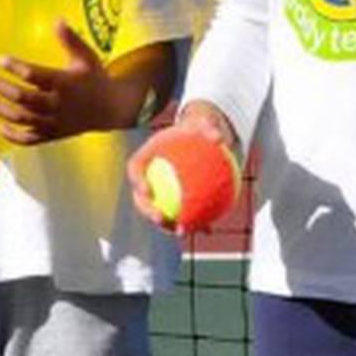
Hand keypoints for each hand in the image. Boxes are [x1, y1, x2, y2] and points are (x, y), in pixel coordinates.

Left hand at [0, 21, 133, 145]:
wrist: (111, 108)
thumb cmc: (95, 78)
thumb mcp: (86, 57)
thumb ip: (70, 39)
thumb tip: (57, 19)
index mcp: (64, 83)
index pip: (34, 75)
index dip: (15, 67)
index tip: (1, 59)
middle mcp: (57, 104)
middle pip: (22, 98)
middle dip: (1, 88)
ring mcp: (53, 122)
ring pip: (22, 118)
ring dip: (0, 109)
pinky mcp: (52, 135)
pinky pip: (29, 139)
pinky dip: (13, 136)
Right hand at [127, 101, 236, 232]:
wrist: (198, 138)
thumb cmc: (196, 129)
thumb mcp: (203, 124)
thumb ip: (208, 128)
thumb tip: (220, 138)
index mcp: (146, 156)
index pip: (135, 169)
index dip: (137, 182)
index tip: (147, 191)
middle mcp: (148, 176)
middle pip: (141, 198)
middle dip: (147, 212)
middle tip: (160, 219)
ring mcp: (158, 191)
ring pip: (158, 211)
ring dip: (168, 226)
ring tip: (182, 232)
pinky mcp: (172, 200)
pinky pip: (180, 213)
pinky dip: (192, 221)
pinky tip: (207, 229)